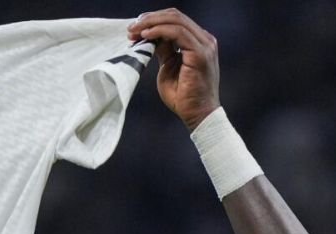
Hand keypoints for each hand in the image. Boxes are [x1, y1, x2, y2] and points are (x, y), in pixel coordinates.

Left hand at [127, 9, 219, 130]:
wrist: (196, 115)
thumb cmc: (183, 96)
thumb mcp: (168, 67)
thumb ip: (164, 50)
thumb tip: (151, 36)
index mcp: (198, 41)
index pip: (176, 20)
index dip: (153, 20)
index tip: (134, 28)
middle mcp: (205, 40)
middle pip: (175, 16)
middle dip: (150, 19)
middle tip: (131, 27)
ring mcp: (205, 45)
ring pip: (176, 20)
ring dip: (151, 23)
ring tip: (134, 31)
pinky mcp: (200, 54)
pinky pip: (178, 33)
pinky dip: (159, 31)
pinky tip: (146, 36)